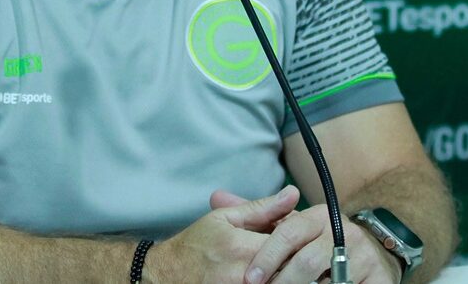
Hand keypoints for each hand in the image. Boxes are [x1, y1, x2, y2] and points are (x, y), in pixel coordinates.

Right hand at [149, 187, 299, 283]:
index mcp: (243, 249)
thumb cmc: (195, 246)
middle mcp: (247, 278)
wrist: (167, 277)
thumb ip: (262, 209)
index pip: (291, 242)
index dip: (300, 237)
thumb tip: (292, 194)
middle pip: (292, 268)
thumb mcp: (224, 219)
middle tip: (295, 251)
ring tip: (283, 264)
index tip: (300, 235)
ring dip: (288, 273)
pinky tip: (270, 274)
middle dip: (297, 258)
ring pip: (285, 282)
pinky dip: (276, 281)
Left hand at [209, 188, 402, 283]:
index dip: (267, 257)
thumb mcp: (291, 226)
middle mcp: (343, 232)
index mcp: (319, 216)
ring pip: (330, 280)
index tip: (249, 279)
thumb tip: (215, 196)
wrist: (376, 250)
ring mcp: (365, 255)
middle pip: (308, 260)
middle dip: (283, 281)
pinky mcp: (381, 278)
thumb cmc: (319, 242)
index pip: (289, 233)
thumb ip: (256, 215)